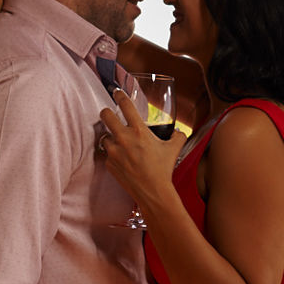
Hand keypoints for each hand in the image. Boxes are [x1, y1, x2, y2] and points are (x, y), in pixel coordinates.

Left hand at [97, 88, 178, 211]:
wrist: (153, 192)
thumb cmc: (163, 170)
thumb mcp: (174, 149)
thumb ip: (178, 136)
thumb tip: (179, 132)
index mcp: (138, 131)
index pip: (125, 105)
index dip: (119, 95)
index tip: (117, 92)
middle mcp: (123, 139)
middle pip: (105, 115)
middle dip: (107, 112)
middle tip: (109, 113)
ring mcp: (114, 152)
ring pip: (104, 136)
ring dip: (110, 137)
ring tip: (119, 142)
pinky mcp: (109, 164)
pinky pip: (107, 154)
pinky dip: (113, 154)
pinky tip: (122, 159)